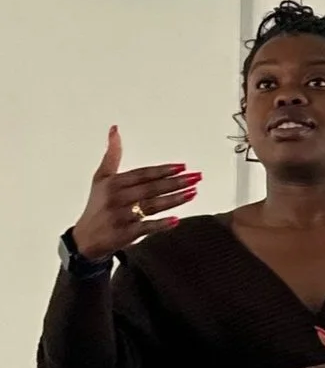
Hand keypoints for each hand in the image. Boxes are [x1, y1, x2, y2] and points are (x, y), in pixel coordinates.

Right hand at [72, 126, 201, 259]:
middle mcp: (117, 198)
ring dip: (174, 199)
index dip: (163, 170)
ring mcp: (121, 216)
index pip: (143, 174)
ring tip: (193, 192)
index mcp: (113, 183)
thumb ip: (112, 155)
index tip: (182, 167)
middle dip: (176, 182)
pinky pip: (146, 228)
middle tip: (196, 177)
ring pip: (152, 206)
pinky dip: (160, 225)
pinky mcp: (125, 234)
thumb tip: (115, 129)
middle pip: (151, 188)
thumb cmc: (97, 206)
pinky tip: (176, 220)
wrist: (85, 238)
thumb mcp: (101, 178)